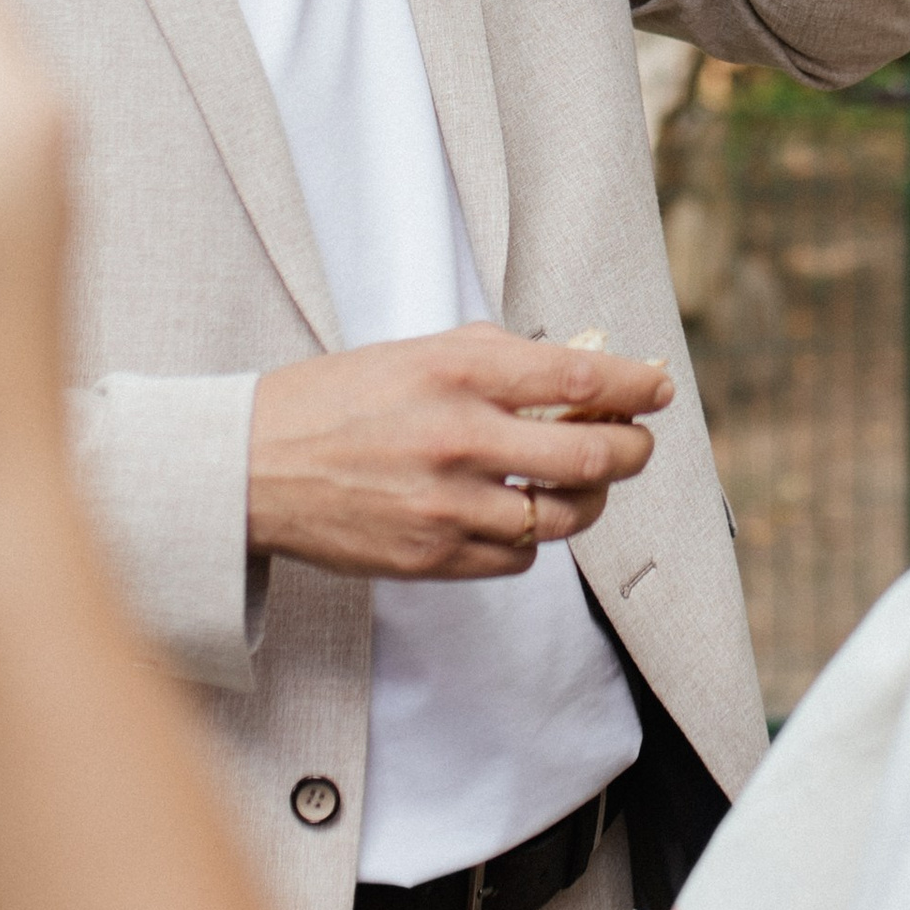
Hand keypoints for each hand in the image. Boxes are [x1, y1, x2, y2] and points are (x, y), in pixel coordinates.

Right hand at [248, 325, 666, 579]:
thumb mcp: (418, 352)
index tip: (657, 389)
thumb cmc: (338, 399)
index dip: (634, 385)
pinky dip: (532, 537)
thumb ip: (500, 357)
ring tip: (580, 482)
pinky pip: (519, 558)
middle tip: (635, 443)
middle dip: (633, 450)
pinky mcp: (433, 557)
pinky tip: (515, 514)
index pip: (580, 377)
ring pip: (565, 517)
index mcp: (459, 371)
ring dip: (589, 500)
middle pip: (592, 458)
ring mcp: (448, 505)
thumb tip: (580, 364)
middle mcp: (461, 437)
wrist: (252, 467)